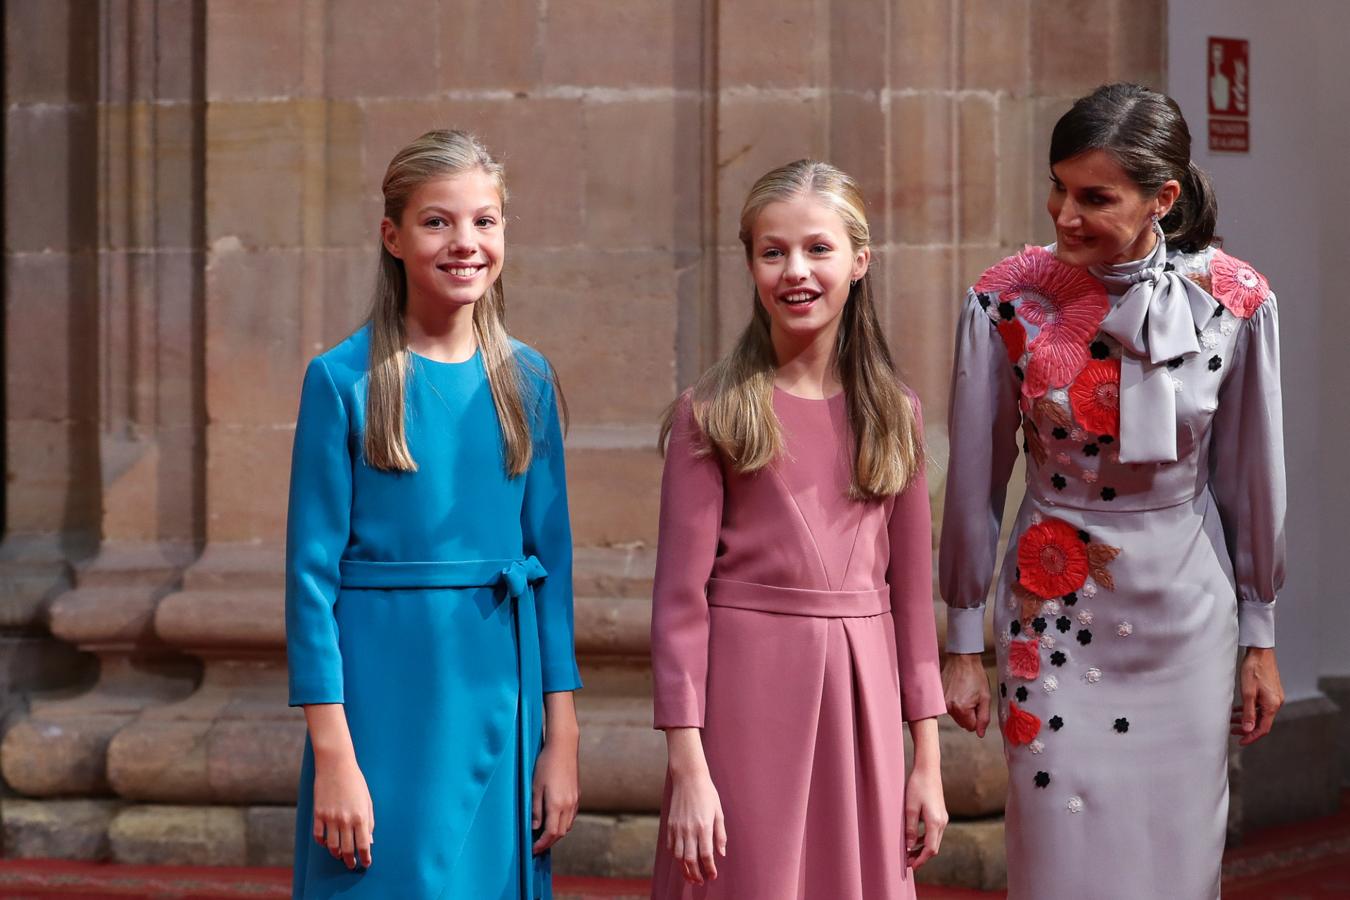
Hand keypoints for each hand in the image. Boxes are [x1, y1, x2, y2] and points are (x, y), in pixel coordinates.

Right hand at [311, 754, 373, 869]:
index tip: (366, 863)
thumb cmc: (355, 782)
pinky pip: (318, 836)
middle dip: (350, 860)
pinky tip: (327, 843)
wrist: (336, 765)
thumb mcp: (367, 801)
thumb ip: (369, 822)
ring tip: (340, 856)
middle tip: (352, 865)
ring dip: (336, 854)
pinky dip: (322, 843)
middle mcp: (345, 820)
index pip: (363, 845)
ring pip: (332, 846)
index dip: (365, 857)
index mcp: (360, 816)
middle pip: (347, 849)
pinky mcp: (318, 814)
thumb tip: (369, 841)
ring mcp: (330, 817)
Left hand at [531, 731, 579, 853]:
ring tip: (543, 835)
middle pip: (560, 833)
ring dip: (556, 834)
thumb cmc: (545, 765)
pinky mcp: (577, 795)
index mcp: (557, 804)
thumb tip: (535, 827)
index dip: (541, 844)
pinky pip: (571, 816)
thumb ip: (536, 810)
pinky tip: (554, 820)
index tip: (532, 849)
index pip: (551, 834)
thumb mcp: (534, 788)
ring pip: (567, 826)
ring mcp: (575, 800)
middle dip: (548, 842)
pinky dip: (562, 823)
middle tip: (536, 846)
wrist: (563, 747)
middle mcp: (569, 805)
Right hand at [665, 765, 726, 884]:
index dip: (709, 869)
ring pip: (678, 856)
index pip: (706, 855)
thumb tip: (721, 853)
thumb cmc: (707, 793)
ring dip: (684, 869)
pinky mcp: (670, 825)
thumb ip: (720, 834)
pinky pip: (671, 846)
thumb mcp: (718, 812)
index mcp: (704, 826)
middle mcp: (689, 830)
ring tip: (690, 876)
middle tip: (701, 881)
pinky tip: (682, 860)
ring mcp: (677, 828)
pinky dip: (676, 856)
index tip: (713, 876)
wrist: (688, 778)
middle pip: (690, 860)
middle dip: (696, 874)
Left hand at [904, 762, 947, 868]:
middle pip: (934, 847)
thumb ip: (910, 829)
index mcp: (935, 822)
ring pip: (935, 840)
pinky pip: (934, 832)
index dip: (921, 860)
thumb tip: (909, 847)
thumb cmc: (917, 786)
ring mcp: (943, 818)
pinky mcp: (940, 813)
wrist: (928, 769)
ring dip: (923, 849)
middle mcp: (942, 822)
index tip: (910, 867)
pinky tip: (915, 840)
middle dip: (921, 857)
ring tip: (909, 854)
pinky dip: (926, 839)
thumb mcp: (909, 808)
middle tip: (907, 863)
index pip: (930, 850)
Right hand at [942, 653, 990, 736]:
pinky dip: (953, 702)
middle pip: (962, 723)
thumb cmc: (976, 676)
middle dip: (969, 714)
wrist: (962, 659)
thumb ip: (984, 718)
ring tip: (964, 692)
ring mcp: (941, 702)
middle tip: (972, 697)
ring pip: (955, 716)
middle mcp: (949, 708)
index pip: (971, 728)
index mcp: (962, 710)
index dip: (977, 717)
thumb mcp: (985, 698)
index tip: (978, 703)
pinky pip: (948, 707)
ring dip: (961, 708)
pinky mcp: (937, 697)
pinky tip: (957, 690)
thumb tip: (980, 734)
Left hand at [1232, 647, 1282, 745]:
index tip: (1241, 742)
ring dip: (1247, 718)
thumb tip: (1248, 730)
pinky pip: (1260, 706)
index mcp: (1272, 705)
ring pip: (1260, 714)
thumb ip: (1249, 713)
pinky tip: (1238, 710)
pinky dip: (1250, 710)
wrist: (1261, 652)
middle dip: (1247, 728)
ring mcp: (1274, 697)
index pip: (1263, 728)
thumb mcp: (1248, 693)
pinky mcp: (1270, 692)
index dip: (1252, 737)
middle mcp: (1276, 703)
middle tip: (1233, 731)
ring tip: (1232, 720)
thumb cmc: (1254, 670)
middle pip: (1262, 722)